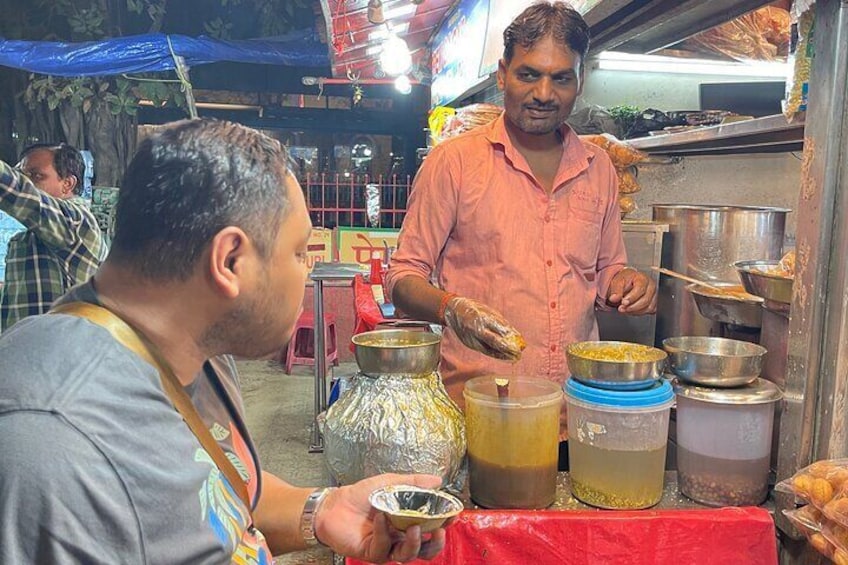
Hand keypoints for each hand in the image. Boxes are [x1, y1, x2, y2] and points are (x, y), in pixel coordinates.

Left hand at [314, 474, 449, 562]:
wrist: (333, 504)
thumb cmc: (359, 495)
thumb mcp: (390, 482)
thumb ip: (414, 482)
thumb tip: (438, 479)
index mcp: (406, 523)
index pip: (431, 530)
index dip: (443, 527)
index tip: (452, 517)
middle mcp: (398, 538)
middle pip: (424, 551)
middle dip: (435, 545)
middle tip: (438, 531)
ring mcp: (385, 547)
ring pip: (407, 555)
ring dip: (414, 544)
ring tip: (414, 528)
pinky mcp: (370, 552)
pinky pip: (383, 548)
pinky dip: (384, 532)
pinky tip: (381, 518)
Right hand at [443, 296, 525, 360]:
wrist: (453, 312)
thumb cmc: (474, 309)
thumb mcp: (489, 312)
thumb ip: (501, 324)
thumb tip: (516, 335)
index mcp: (481, 318)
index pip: (497, 330)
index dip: (509, 340)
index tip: (520, 346)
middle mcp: (475, 330)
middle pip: (493, 342)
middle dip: (507, 349)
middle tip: (518, 354)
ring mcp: (471, 338)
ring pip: (489, 350)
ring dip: (502, 354)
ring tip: (514, 357)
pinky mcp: (469, 344)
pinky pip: (484, 350)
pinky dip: (495, 354)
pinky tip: (503, 356)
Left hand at [606, 268, 656, 313]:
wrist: (627, 283)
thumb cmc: (625, 281)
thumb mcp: (617, 282)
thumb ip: (616, 290)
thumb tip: (614, 298)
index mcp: (642, 278)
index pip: (640, 289)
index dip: (632, 297)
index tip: (623, 302)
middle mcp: (651, 286)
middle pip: (645, 300)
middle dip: (632, 307)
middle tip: (621, 308)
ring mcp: (654, 295)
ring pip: (648, 307)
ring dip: (635, 311)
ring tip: (624, 309)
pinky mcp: (654, 303)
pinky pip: (649, 311)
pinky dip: (639, 312)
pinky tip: (631, 310)